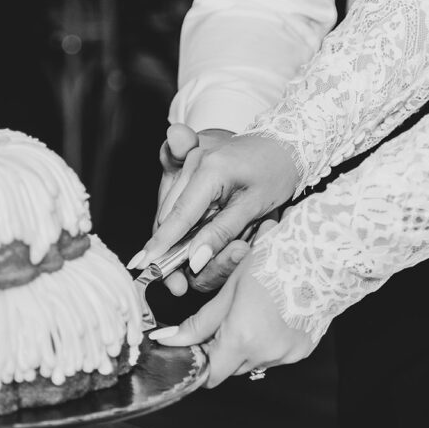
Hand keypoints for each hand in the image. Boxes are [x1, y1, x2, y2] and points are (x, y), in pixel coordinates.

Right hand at [134, 132, 297, 276]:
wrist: (285, 143)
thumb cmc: (276, 172)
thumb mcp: (255, 206)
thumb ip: (222, 232)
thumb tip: (196, 259)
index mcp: (210, 170)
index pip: (179, 215)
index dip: (161, 243)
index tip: (143, 264)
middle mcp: (194, 163)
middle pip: (169, 215)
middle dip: (169, 248)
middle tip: (178, 284)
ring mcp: (192, 162)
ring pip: (172, 210)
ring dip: (178, 238)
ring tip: (193, 266)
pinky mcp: (194, 167)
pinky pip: (181, 201)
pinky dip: (186, 223)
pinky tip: (197, 239)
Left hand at [149, 229, 315, 386]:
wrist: (321, 257)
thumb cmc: (274, 263)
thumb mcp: (229, 289)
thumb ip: (199, 322)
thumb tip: (170, 339)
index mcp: (242, 338)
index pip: (210, 376)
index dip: (199, 365)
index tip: (193, 349)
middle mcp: (265, 354)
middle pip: (230, 368)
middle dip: (220, 351)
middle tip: (221, 322)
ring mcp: (287, 355)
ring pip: (252, 362)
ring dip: (244, 347)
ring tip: (251, 312)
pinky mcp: (303, 350)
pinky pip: (275, 355)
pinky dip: (267, 342)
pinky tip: (272, 316)